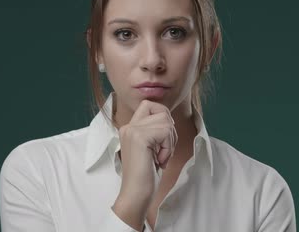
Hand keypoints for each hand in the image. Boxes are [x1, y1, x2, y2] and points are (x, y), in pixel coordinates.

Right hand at [112, 99, 177, 228]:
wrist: (136, 194)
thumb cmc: (147, 175)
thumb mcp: (152, 147)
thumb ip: (155, 130)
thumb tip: (169, 117)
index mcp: (129, 128)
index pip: (149, 104)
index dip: (163, 116)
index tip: (163, 139)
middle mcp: (128, 126)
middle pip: (162, 111)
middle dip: (170, 132)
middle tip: (162, 152)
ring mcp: (132, 130)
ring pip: (166, 121)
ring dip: (170, 142)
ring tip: (159, 158)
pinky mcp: (139, 137)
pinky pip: (166, 132)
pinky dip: (168, 148)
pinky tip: (159, 160)